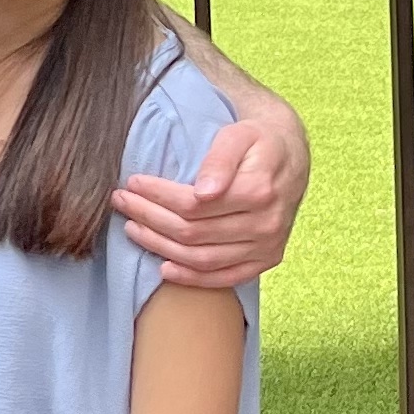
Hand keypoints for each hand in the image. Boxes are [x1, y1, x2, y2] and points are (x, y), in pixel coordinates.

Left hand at [113, 105, 304, 284]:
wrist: (291, 157)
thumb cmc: (258, 141)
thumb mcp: (240, 135)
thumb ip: (220, 159)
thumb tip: (204, 191)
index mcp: (259, 191)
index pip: (193, 204)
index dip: (157, 196)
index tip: (132, 183)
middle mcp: (266, 224)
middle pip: (192, 232)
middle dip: (150, 218)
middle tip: (122, 202)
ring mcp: (267, 247)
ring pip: (202, 258)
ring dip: (161, 246)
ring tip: (133, 229)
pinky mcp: (266, 261)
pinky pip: (225, 278)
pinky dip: (192, 278)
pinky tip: (164, 269)